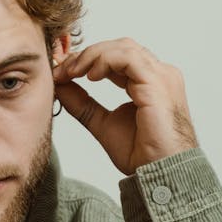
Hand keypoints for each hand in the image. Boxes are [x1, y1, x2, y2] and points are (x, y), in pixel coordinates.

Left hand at [52, 38, 197, 173]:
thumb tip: (60, 84)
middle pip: (119, 47)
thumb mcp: (101, 123)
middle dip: (87, 54)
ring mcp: (161, 77)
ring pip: (122, 47)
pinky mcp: (157, 83)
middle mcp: (159, 75)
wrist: (160, 174)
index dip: (88, 59)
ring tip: (72, 72)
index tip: (61, 71)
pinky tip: (90, 75)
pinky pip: (127, 57)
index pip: (117, 57)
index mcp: (150, 82)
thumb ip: (82, 103)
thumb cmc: (143, 154)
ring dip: (91, 55)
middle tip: (62, 69)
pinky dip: (104, 60)